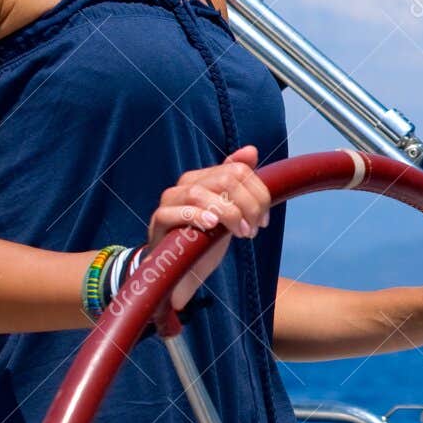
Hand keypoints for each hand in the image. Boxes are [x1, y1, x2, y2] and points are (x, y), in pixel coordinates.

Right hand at [144, 145, 272, 311]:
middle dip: (247, 205)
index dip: (258, 194)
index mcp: (205, 177)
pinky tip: (212, 226)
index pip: (237, 170)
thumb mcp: (231, 213)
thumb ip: (241, 184)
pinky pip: (174, 212)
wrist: (184, 272)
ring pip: (199, 193)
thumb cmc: (208, 240)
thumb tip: (251, 149)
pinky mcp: (158, 220)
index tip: (263, 220)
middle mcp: (186, 184)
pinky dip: (196, 217)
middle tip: (252, 229)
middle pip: (224, 179)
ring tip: (240, 232)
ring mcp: (170, 201)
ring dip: (228, 214)